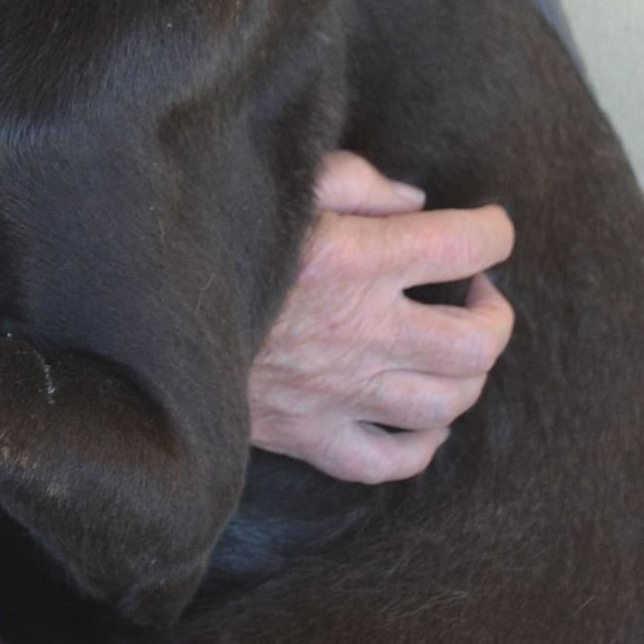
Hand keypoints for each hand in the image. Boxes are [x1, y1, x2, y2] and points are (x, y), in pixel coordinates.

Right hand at [248, 153, 514, 481]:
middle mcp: (362, 333)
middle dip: (494, 313)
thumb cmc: (217, 238)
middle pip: (477, 343)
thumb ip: (356, 182)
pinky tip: (420, 415)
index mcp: (356, 260)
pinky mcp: (310, 436)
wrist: (148, 320)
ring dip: (467, 373)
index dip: (496, 231)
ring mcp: (339, 394)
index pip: (468, 245)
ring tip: (450, 344)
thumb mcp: (283, 183)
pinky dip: (422, 443)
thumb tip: (415, 202)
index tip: (487, 225)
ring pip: (447, 404)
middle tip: (473, 290)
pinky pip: (391, 460)